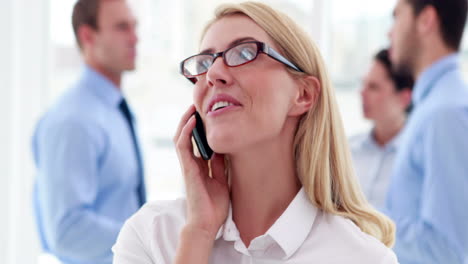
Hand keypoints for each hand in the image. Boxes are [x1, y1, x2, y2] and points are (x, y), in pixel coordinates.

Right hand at [173, 105, 229, 238]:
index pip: (196, 141)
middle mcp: (191, 163)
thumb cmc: (214, 205)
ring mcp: (187, 165)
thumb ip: (219, 164)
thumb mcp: (221, 179)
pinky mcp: (187, 169)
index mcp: (199, 166)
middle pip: (186, 136)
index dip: (200, 127)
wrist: (208, 223)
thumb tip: (224, 148)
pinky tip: (191, 120)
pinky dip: (186, 132)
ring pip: (181, 138)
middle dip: (190, 120)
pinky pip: (182, 146)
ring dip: (185, 121)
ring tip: (192, 107)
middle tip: (197, 105)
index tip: (207, 113)